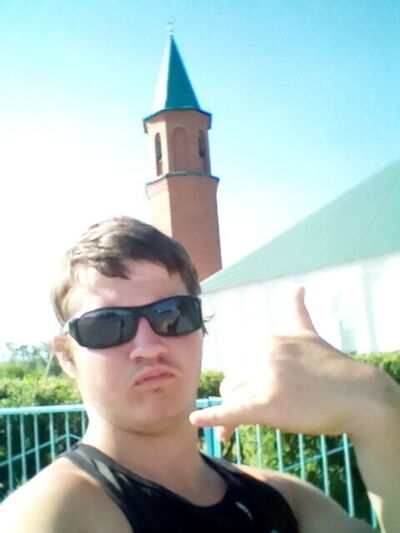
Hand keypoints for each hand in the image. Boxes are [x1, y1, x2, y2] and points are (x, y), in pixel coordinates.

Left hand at [190, 287, 376, 440]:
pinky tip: (196, 421)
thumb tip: (298, 287)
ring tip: (229, 432)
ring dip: (227, 417)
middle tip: (235, 421)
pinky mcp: (267, 404)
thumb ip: (297, 310)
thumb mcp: (308, 332)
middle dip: (233, 400)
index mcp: (266, 341)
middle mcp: (262, 356)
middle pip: (232, 383)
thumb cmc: (332, 366)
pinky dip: (212, 418)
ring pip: (232, 399)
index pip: (240, 366)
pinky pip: (232, 411)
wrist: (358, 394)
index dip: (240, 384)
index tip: (244, 398)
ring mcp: (264, 379)